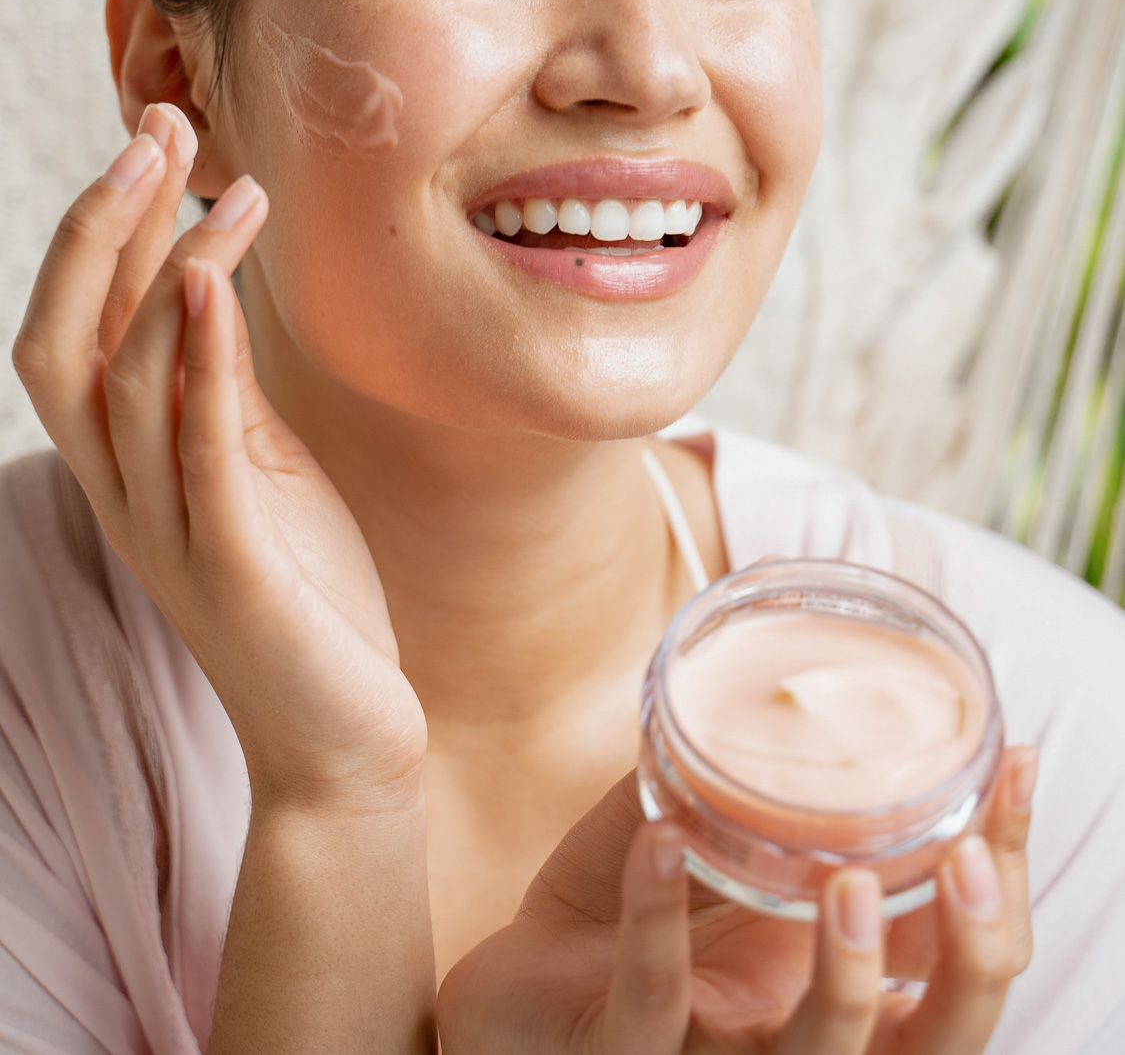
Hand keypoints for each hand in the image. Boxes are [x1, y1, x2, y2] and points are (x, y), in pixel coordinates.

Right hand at [14, 105, 425, 808]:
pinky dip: (201, 363)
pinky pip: (198, 450)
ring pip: (125, 381)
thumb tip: (206, 279)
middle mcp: (125, 493)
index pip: (73, 328)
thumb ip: (217, 385)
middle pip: (62, 340)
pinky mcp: (229, 564)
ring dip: (170, 272)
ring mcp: (168, 530)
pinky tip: (217, 287)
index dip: (101, 229)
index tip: (157, 136)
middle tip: (160, 130)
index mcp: (128, 465)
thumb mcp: (253, 466)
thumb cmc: (303, 590)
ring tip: (231, 190)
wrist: (339, 730)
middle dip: (102, 228)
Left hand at [437, 747, 1035, 1053]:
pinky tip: (662, 837)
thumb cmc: (626, 921)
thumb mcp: (711, 849)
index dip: (1006, 882)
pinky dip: (656, 915)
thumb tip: (792, 672)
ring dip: (846, 975)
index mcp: (834, 988)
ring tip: (843, 877)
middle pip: (937, 1043)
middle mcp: (796, 1038)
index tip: (1012, 766)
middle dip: (976, 960)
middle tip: (974, 860)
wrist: (515, 994)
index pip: (960, 959)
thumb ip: (753, 787)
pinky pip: (653, 1003)